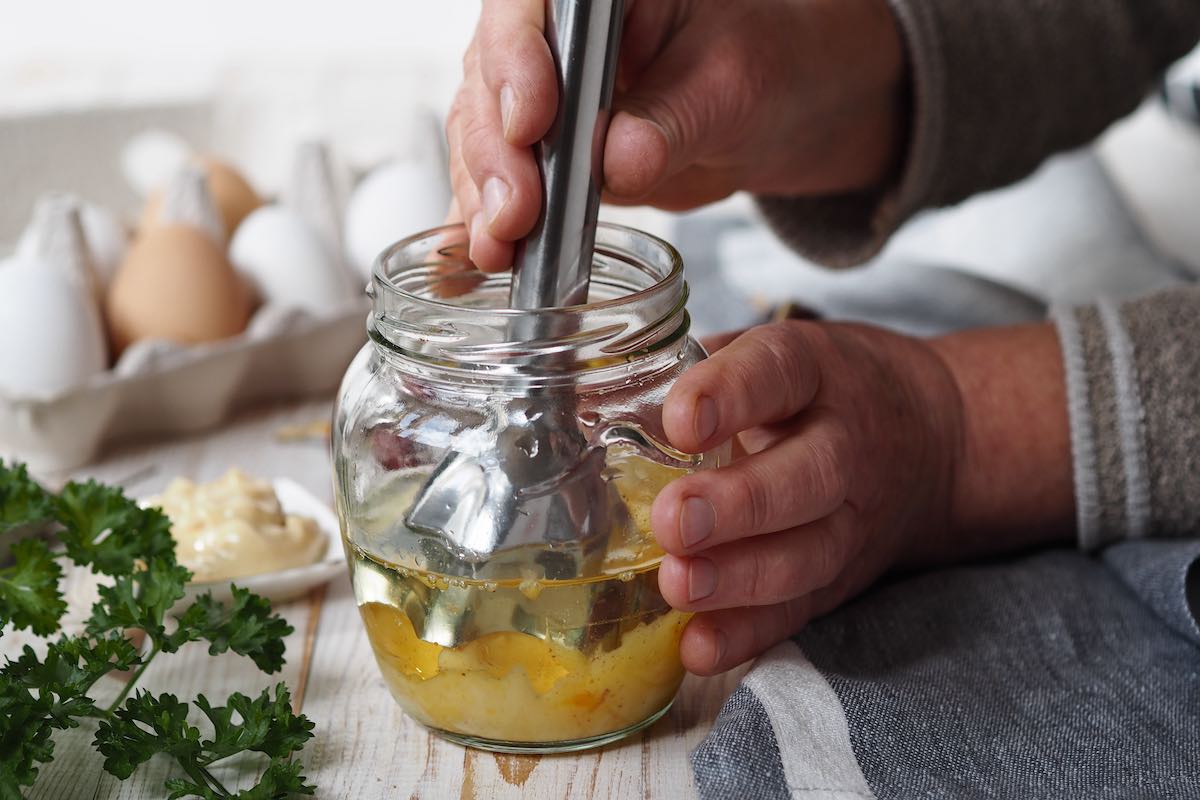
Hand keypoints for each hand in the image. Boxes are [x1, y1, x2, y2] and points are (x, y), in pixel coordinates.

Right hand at [448, 0, 907, 269]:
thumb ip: (675, 121)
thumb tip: (618, 160)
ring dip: (485, 196)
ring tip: (499, 247)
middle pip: (491, 76)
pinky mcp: (538, 148)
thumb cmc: (762, 66)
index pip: (532, 6)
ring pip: (482, 133)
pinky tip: (478, 261)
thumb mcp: (733, 86)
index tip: (530, 123)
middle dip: (497, 152)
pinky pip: (494, 179)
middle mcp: (555, 28)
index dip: (517, 59)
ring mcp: (538, 88)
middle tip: (517, 211)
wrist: (771, 112)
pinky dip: (485, 222)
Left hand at [651, 320, 1074, 675]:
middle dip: (740, 504)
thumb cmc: (815, 389)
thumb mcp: (770, 354)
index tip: (681, 420)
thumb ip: (693, 371)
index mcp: (814, 371)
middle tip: (673, 520)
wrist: (932, 436)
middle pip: (808, 475)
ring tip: (677, 584)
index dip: (730, 394)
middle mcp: (844, 443)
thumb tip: (590, 402)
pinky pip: (799, 611)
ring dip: (740, 577)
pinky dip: (748, 634)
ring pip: (807, 553)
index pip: (777, 373)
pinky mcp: (841, 578)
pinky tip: (697, 647)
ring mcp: (851, 517)